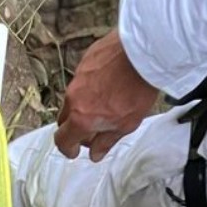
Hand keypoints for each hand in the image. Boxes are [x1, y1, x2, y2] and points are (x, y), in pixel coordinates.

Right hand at [54, 29, 159, 161]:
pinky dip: (90, 86)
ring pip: (73, 98)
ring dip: (82, 105)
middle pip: (64, 120)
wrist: (144, 51)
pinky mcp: (86, 60)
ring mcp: (78, 76)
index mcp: (80, 119)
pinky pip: (82, 78)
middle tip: (91, 129)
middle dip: (74, 128)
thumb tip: (95, 154)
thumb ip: (106, 141)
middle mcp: (73, 98)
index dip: (68, 149)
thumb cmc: (137, 89)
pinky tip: (108, 83)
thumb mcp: (126, 124)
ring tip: (103, 103)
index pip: (62, 140)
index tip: (76, 150)